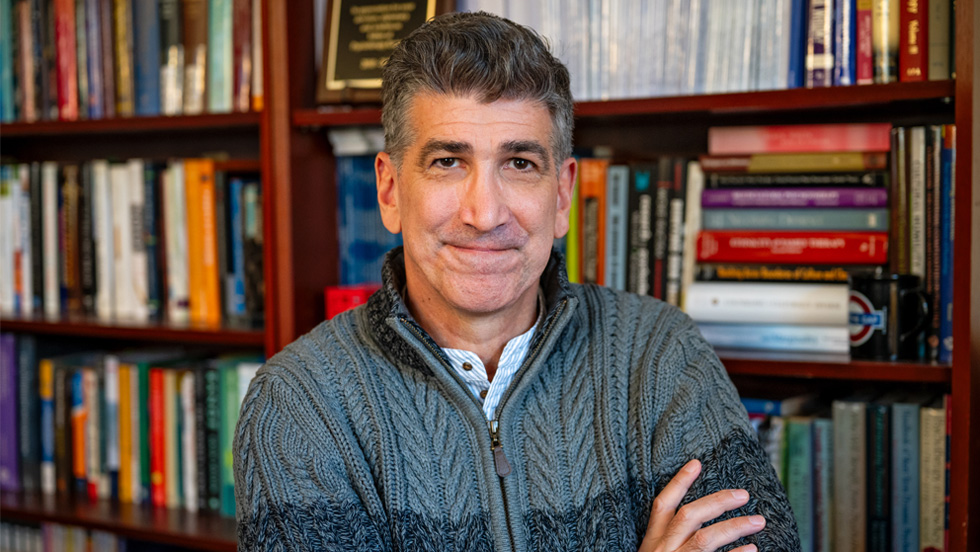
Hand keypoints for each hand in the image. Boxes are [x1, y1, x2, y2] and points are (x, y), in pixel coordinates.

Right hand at [638, 459, 765, 551]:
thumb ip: (669, 541)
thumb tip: (694, 524)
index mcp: (651, 543)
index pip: (662, 505)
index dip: (679, 482)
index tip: (697, 463)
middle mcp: (661, 551)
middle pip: (688, 516)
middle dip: (717, 501)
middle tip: (743, 494)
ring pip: (705, 539)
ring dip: (734, 526)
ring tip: (759, 521)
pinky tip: (753, 550)